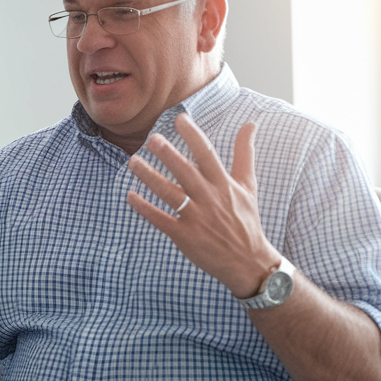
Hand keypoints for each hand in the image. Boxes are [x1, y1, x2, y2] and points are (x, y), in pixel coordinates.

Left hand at [126, 113, 280, 297]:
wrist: (248, 262)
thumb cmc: (246, 220)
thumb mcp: (248, 185)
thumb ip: (245, 153)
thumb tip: (250, 123)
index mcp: (224, 184)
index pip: (207, 154)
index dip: (193, 135)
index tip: (179, 118)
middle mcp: (210, 198)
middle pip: (186, 172)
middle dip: (168, 154)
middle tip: (151, 139)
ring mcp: (197, 218)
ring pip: (169, 193)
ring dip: (150, 177)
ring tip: (133, 162)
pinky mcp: (184, 236)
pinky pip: (160, 219)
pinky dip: (145, 208)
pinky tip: (130, 195)